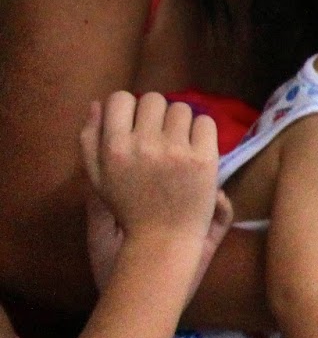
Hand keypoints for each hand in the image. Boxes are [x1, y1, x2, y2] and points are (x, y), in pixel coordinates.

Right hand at [80, 93, 230, 297]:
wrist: (164, 240)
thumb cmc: (129, 209)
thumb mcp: (97, 177)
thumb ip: (90, 140)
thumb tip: (98, 103)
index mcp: (114, 148)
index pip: (121, 98)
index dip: (130, 109)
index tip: (137, 125)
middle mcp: (144, 145)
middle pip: (155, 99)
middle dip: (158, 115)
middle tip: (161, 138)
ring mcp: (176, 152)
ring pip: (183, 109)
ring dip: (182, 124)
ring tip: (179, 148)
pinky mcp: (204, 159)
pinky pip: (207, 123)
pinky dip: (203, 133)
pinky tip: (196, 151)